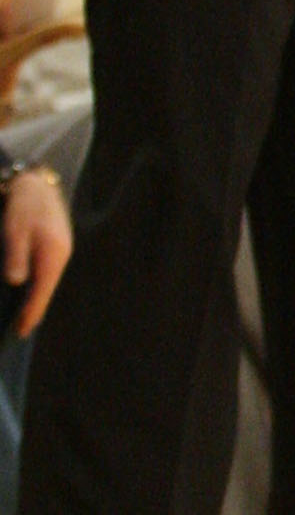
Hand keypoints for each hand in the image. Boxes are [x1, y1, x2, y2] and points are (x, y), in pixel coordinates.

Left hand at [4, 165, 70, 331]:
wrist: (37, 182)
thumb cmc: (23, 205)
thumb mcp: (13, 231)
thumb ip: (16, 258)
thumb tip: (16, 284)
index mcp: (52, 254)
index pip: (41, 292)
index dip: (29, 314)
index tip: (20, 332)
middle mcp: (61, 255)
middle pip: (47, 289)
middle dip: (33, 309)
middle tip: (19, 329)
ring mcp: (61, 249)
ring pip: (47, 280)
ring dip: (36, 296)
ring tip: (22, 313)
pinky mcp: (57, 244)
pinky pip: (48, 270)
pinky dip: (38, 283)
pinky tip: (28, 288)